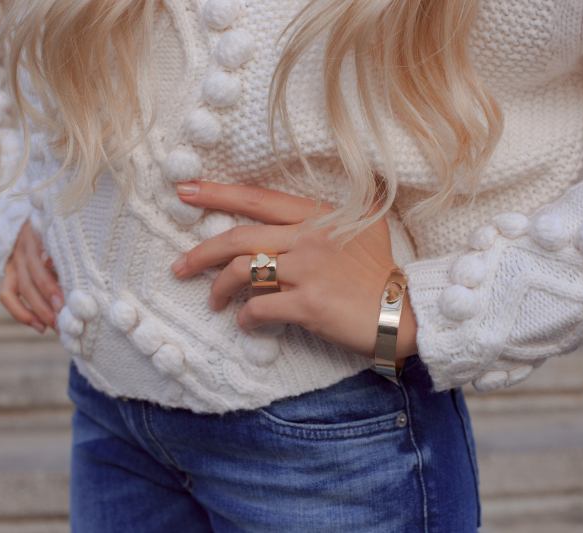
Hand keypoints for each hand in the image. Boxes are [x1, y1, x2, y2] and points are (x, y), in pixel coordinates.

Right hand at [0, 220, 62, 333]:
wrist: (32, 219)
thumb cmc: (62, 232)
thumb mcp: (67, 236)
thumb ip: (70, 254)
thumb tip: (82, 282)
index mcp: (41, 233)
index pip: (44, 260)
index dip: (54, 283)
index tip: (70, 300)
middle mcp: (24, 246)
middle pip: (34, 277)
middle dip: (50, 301)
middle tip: (66, 319)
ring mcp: (14, 259)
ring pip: (22, 288)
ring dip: (38, 310)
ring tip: (55, 326)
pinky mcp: (8, 270)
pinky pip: (7, 294)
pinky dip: (20, 313)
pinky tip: (39, 326)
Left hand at [170, 180, 417, 361]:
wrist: (403, 311)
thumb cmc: (380, 271)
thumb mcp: (367, 224)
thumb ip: (337, 210)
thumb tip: (321, 198)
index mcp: (318, 215)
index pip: (258, 199)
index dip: (218, 194)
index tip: (184, 191)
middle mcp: (309, 237)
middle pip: (239, 238)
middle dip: (201, 251)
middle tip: (179, 266)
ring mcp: (308, 270)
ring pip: (243, 272)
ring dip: (219, 289)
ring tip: (214, 303)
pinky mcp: (308, 304)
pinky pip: (260, 307)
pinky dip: (245, 317)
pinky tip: (245, 322)